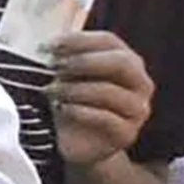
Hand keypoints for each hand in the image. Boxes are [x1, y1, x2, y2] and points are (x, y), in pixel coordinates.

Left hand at [44, 30, 155, 166]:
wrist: (75, 143)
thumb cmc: (71, 101)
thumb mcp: (67, 77)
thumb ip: (64, 59)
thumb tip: (45, 46)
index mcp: (127, 61)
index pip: (108, 41)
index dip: (78, 40)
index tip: (48, 46)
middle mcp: (139, 83)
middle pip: (120, 62)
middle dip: (83, 61)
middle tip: (53, 66)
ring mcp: (137, 110)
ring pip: (111, 92)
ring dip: (76, 89)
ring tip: (51, 91)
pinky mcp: (127, 134)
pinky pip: (107, 119)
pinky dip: (81, 111)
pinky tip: (62, 108)